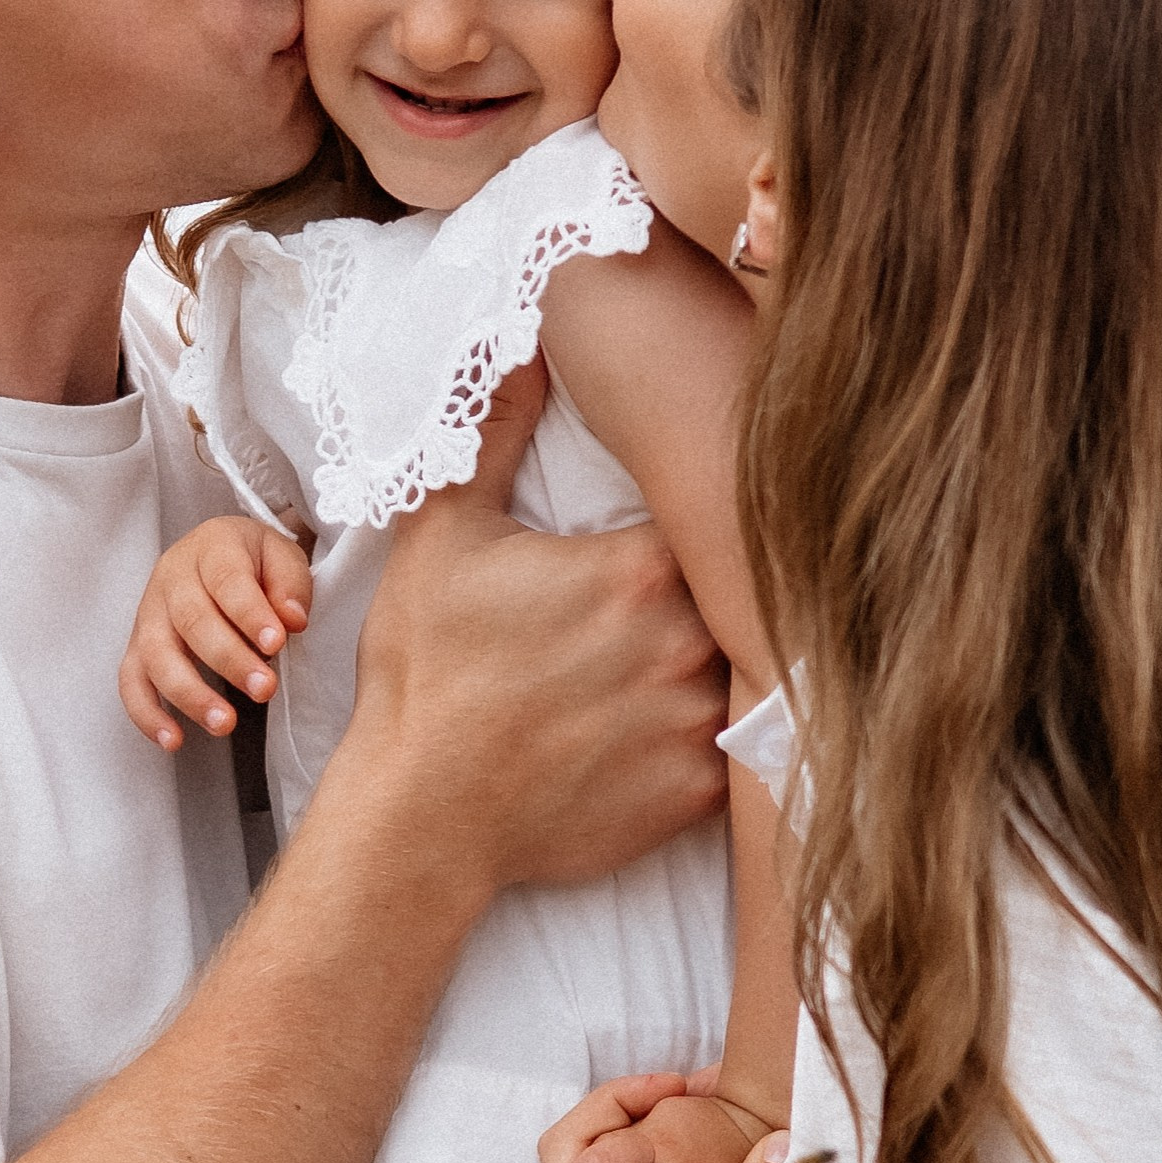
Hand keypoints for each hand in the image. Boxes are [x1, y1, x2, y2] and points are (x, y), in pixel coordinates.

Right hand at [122, 514, 314, 749]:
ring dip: (189, 694)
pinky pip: (131, 682)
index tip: (277, 643)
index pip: (227, 581)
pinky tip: (173, 740)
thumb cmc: (254, 561)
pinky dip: (147, 714)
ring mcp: (149, 614)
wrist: (217, 552)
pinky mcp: (138, 646)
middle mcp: (171, 578)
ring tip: (225, 724)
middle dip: (229, 659)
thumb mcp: (282, 556)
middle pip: (191, 620)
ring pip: (157, 655)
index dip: (250, 613)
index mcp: (211, 548)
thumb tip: (292, 619)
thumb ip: (290, 584)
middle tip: (264, 689)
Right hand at [342, 359, 727, 897]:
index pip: (714, 515)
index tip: (669, 531)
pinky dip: (707, 736)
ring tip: (654, 665)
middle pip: (735, 591)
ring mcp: (702, 722)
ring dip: (714, 661)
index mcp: (642, 569)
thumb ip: (496, 433)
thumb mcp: (445, 535)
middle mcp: (690, 642)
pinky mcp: (700, 793)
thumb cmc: (426, 671)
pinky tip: (655, 727)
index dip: (699, 516)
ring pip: (741, 666)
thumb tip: (522, 347)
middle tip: (655, 604)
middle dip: (709, 589)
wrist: (420, 815)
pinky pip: (736, 747)